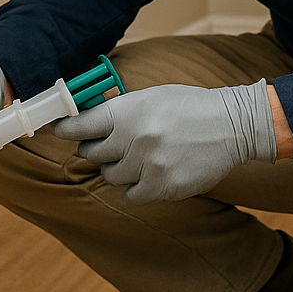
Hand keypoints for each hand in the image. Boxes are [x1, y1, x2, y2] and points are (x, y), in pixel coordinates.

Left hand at [51, 80, 276, 202]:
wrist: (233, 125)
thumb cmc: (190, 107)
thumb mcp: (153, 96)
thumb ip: (120, 110)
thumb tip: (85, 121)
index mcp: (129, 111)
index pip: (81, 125)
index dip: (66, 129)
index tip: (59, 130)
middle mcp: (135, 138)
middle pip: (91, 154)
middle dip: (98, 149)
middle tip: (115, 143)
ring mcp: (148, 165)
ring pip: (112, 175)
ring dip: (122, 168)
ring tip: (144, 155)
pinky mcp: (162, 187)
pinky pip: (131, 195)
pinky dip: (138, 186)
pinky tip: (153, 172)